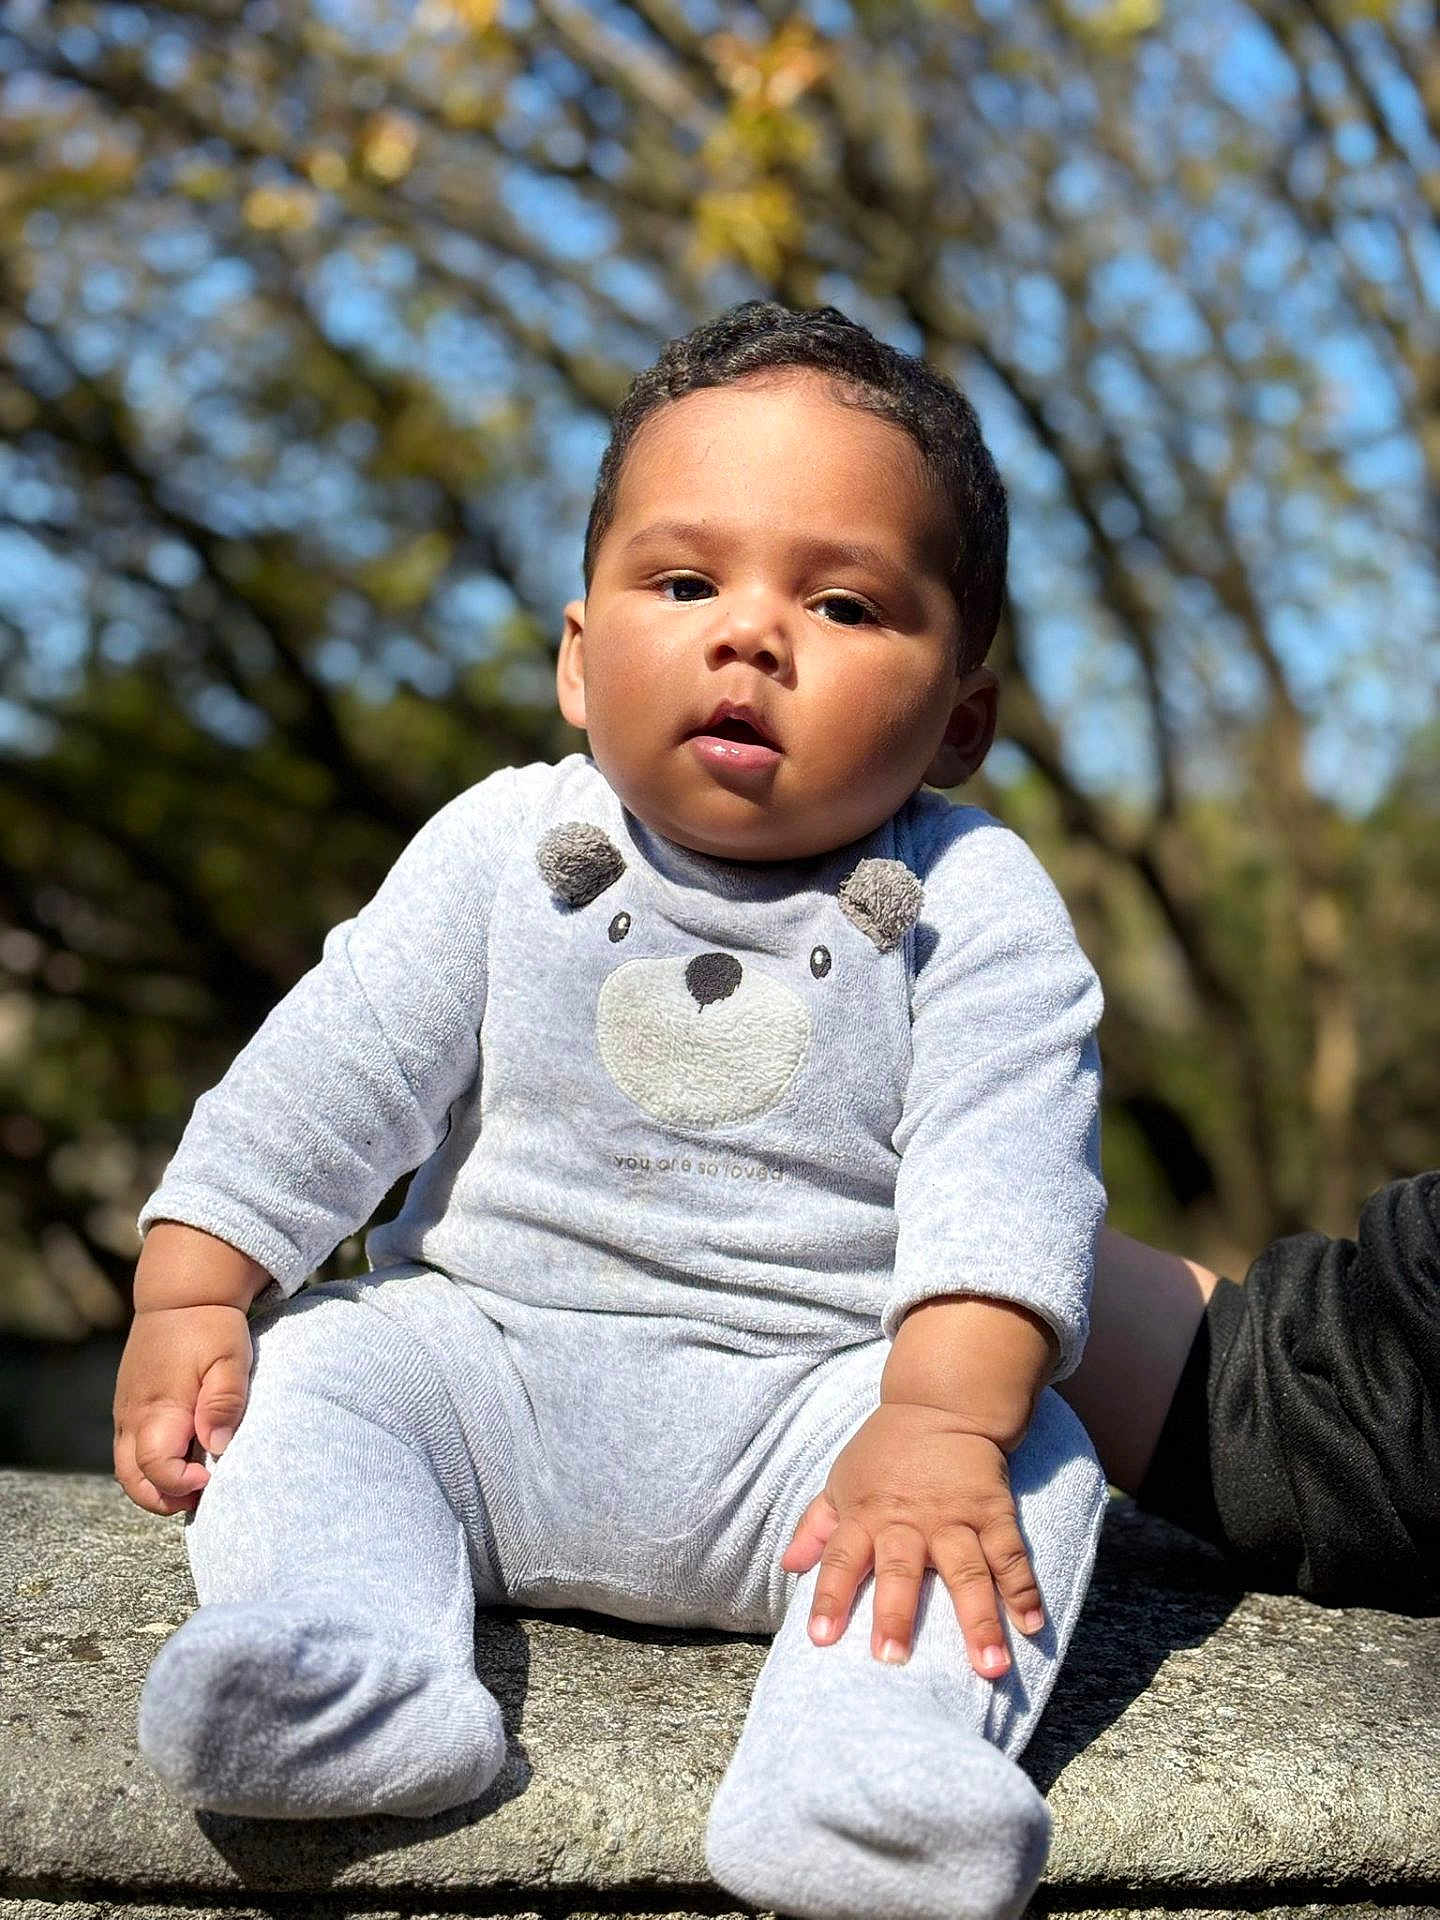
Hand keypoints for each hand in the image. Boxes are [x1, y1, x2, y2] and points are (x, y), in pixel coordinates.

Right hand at [113, 1304, 252, 1515]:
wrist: (181, 1295)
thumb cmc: (211, 1327)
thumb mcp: (230, 1360)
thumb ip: (224, 1403)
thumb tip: (216, 1447)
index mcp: (158, 1408)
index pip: (156, 1469)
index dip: (182, 1484)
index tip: (210, 1477)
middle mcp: (133, 1416)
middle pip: (133, 1481)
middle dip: (164, 1499)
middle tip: (201, 1497)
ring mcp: (126, 1412)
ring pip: (127, 1469)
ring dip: (156, 1485)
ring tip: (195, 1483)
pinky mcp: (128, 1406)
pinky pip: (130, 1449)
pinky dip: (150, 1466)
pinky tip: (184, 1458)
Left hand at [781, 1400, 1043, 1679]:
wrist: (941, 1402)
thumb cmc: (885, 1452)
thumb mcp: (841, 1480)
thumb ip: (816, 1526)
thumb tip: (787, 1568)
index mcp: (865, 1515)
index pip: (840, 1558)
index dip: (829, 1596)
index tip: (821, 1638)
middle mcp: (909, 1520)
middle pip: (900, 1570)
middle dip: (896, 1615)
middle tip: (893, 1660)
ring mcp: (955, 1517)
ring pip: (966, 1571)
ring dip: (979, 1619)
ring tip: (989, 1666)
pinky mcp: (994, 1510)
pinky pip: (1011, 1554)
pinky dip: (1023, 1589)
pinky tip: (1031, 1626)